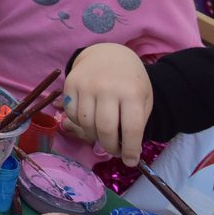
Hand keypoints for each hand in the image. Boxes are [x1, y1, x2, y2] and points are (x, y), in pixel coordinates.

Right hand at [63, 44, 152, 165]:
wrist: (108, 53)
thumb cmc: (130, 80)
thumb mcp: (143, 98)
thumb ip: (137, 122)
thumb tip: (126, 150)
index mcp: (131, 93)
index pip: (131, 129)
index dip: (131, 150)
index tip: (130, 161)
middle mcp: (107, 88)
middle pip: (105, 129)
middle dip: (111, 147)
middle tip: (115, 151)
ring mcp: (86, 85)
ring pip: (86, 124)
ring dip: (94, 136)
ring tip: (102, 135)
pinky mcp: (70, 83)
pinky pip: (71, 113)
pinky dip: (80, 123)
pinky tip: (90, 120)